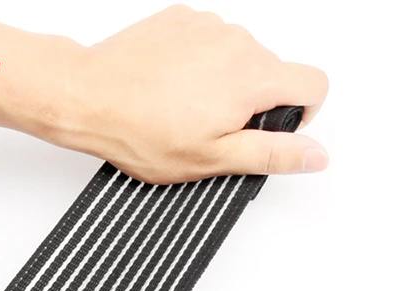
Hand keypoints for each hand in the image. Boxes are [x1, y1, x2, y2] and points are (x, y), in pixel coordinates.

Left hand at [47, 5, 328, 182]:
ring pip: (239, 57)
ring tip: (182, 109)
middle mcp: (237, 42)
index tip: (271, 131)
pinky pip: (208, 42)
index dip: (302, 114)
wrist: (88, 96)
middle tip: (210, 130)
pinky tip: (169, 88)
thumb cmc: (139, 130)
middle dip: (252, 104)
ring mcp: (208, 26)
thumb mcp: (211, 158)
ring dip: (223, 83)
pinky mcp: (182, 19)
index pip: (315, 84)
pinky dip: (198, 64)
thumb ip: (271, 154)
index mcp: (253, 78)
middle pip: (273, 72)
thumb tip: (317, 155)